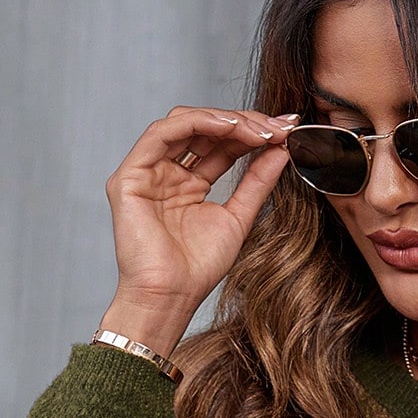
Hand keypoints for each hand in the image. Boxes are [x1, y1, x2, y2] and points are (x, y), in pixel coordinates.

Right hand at [99, 104, 301, 350]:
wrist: (171, 297)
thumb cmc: (198, 269)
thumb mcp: (238, 217)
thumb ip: (256, 182)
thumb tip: (281, 149)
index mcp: (188, 184)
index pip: (220, 145)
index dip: (253, 133)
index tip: (286, 130)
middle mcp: (166, 173)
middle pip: (204, 130)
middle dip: (243, 123)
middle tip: (277, 127)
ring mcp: (146, 172)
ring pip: (183, 124)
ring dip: (223, 120)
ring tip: (257, 128)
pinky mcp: (130, 176)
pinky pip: (161, 134)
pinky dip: (195, 123)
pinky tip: (228, 126)